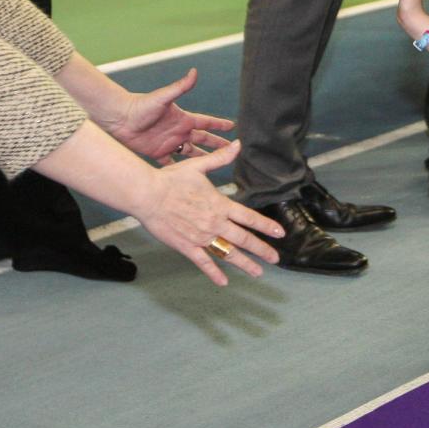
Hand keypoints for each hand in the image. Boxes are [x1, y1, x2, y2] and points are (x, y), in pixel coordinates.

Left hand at [106, 69, 234, 163]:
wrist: (119, 118)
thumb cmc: (140, 106)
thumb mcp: (163, 97)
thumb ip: (180, 86)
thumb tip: (194, 72)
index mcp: (183, 118)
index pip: (206, 122)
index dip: (219, 124)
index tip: (232, 126)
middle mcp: (178, 131)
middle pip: (202, 139)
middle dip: (216, 144)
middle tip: (230, 150)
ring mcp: (168, 142)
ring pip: (190, 153)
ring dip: (201, 158)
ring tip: (213, 165)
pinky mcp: (156, 152)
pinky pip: (170, 163)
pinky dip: (178, 169)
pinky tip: (184, 176)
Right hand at [137, 141, 283, 285]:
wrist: (148, 195)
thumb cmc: (171, 179)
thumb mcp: (198, 166)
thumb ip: (220, 159)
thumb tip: (238, 144)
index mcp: (220, 204)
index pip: (249, 217)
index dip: (266, 225)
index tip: (280, 233)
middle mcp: (215, 223)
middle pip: (244, 239)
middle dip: (262, 249)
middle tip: (277, 259)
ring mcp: (201, 236)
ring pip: (228, 253)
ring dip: (245, 263)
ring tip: (258, 272)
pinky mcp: (187, 246)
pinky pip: (204, 262)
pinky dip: (214, 273)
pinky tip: (224, 282)